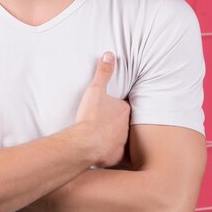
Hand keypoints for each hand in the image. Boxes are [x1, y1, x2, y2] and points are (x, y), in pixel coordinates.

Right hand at [74, 52, 130, 167]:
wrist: (85, 143)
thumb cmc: (90, 117)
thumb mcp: (95, 90)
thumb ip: (103, 72)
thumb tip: (109, 54)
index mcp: (124, 110)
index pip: (123, 106)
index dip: (115, 107)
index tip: (106, 109)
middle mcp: (126, 127)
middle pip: (122, 123)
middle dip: (115, 123)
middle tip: (102, 122)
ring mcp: (122, 142)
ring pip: (118, 138)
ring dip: (111, 137)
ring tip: (98, 136)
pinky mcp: (115, 156)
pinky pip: (112, 153)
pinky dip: (106, 151)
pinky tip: (97, 150)